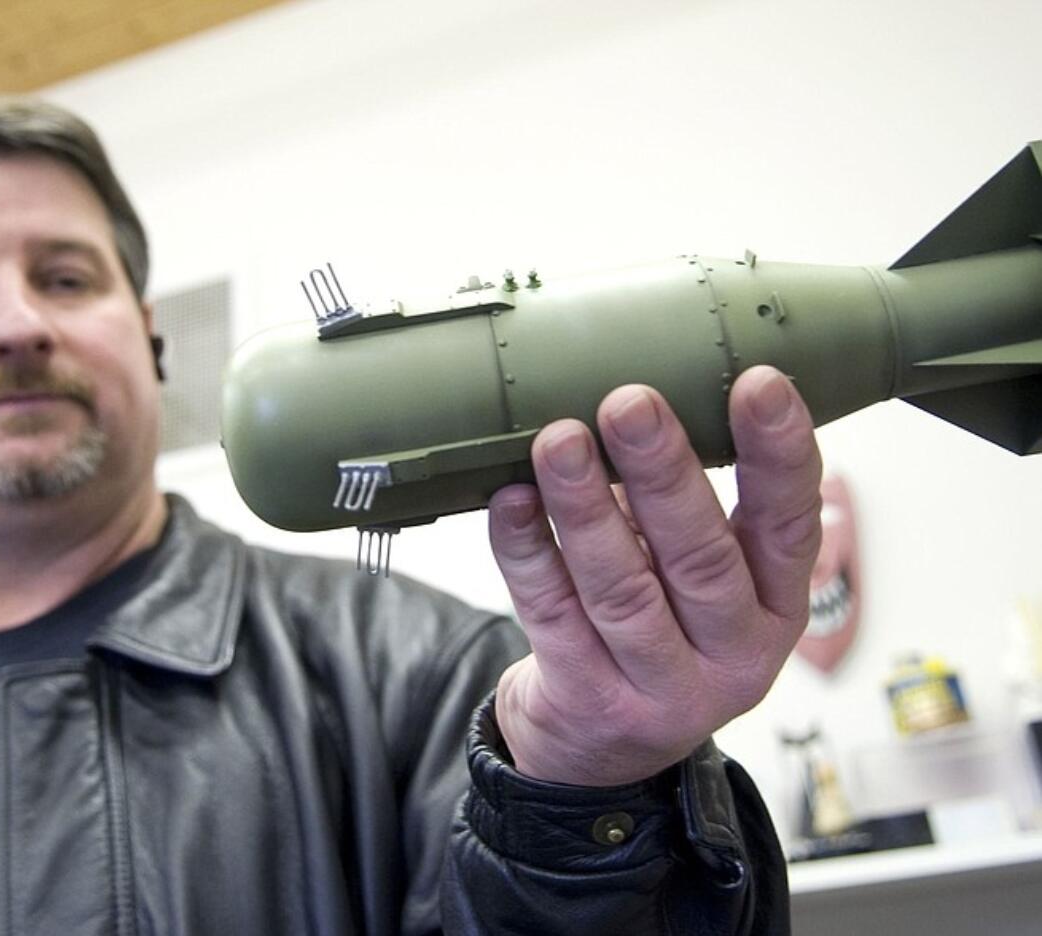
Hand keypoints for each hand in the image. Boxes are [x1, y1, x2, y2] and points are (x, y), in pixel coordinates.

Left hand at [489, 366, 821, 785]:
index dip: (780, 455)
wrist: (598, 747)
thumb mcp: (701, 584)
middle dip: (663, 475)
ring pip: (621, 590)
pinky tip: (510, 500)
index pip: (789, 526)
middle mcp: (732, 655)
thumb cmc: (657, 631)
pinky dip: (527, 552)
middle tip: (631, 403)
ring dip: (586, 509)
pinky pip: (552, 614)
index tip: (759, 384)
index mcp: (774, 608)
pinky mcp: (589, 702)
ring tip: (559, 442)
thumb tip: (641, 405)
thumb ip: (689, 509)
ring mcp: (661, 689)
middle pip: (701, 560)